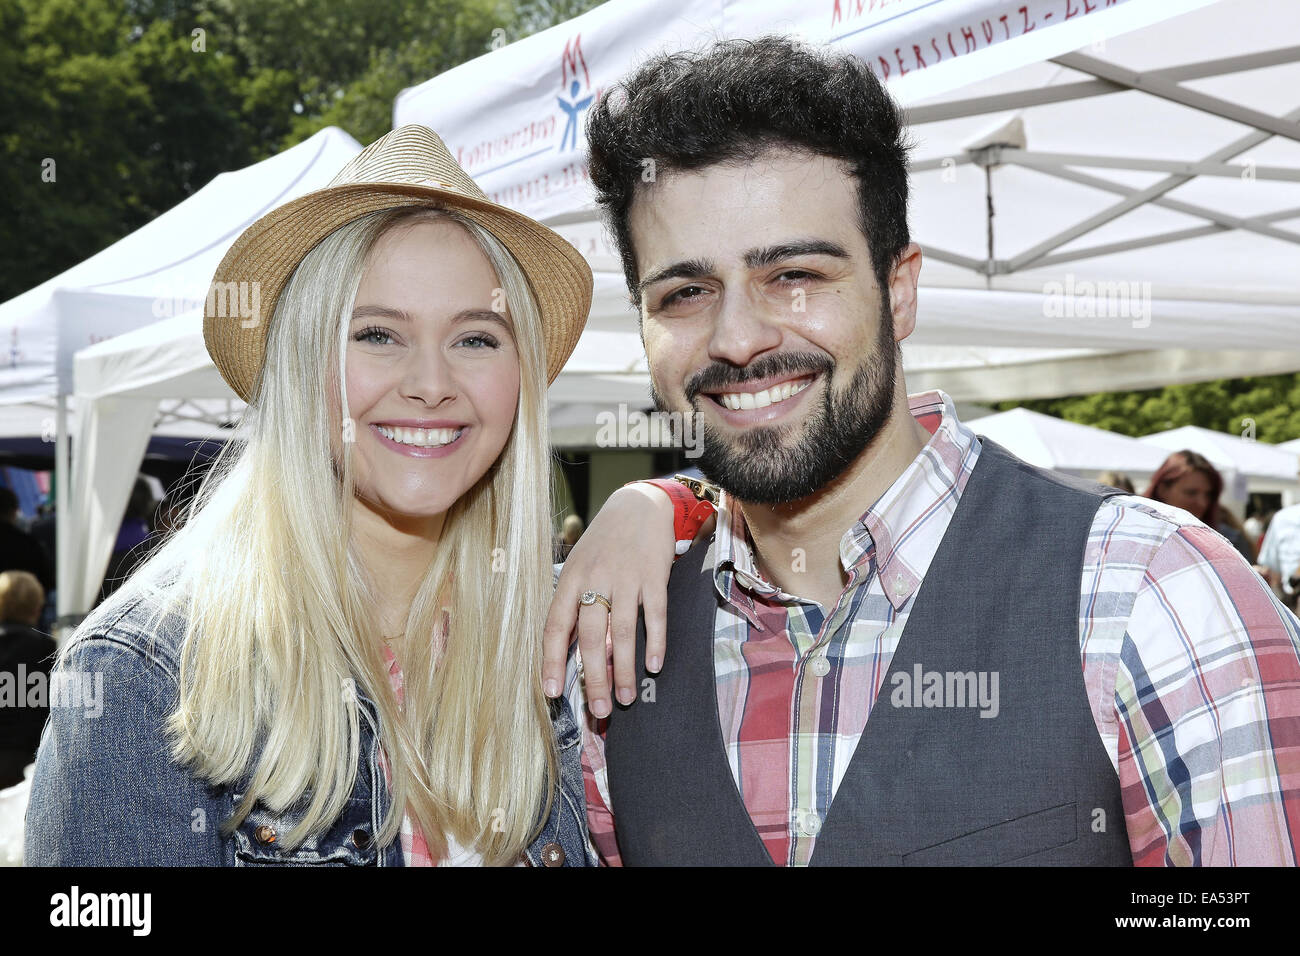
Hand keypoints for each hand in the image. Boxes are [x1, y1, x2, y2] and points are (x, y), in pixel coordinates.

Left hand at [542, 484, 674, 717]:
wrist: (639, 505)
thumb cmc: (605, 543)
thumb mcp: (581, 566)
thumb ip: (577, 604)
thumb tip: (576, 651)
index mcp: (571, 579)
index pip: (556, 625)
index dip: (553, 660)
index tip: (552, 692)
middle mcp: (596, 578)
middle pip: (591, 636)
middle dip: (594, 678)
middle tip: (600, 708)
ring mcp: (626, 577)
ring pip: (623, 631)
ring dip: (625, 669)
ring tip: (626, 698)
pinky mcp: (655, 575)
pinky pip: (655, 615)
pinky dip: (655, 642)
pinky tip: (654, 665)